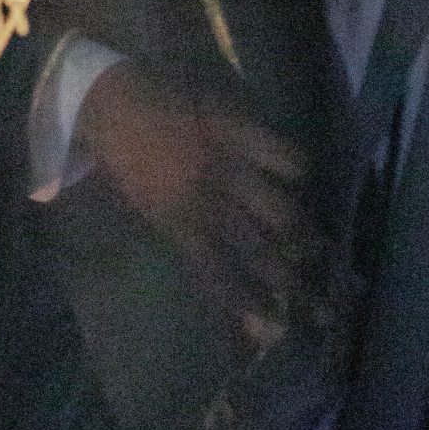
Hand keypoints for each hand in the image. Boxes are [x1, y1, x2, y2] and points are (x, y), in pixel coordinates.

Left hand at [78, 59, 328, 350]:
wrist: (105, 97)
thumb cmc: (122, 155)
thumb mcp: (147, 204)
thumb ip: (183, 233)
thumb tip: (214, 262)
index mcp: (176, 225)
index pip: (218, 278)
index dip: (246, 307)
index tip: (274, 332)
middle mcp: (206, 202)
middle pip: (259, 255)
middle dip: (292, 286)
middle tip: (323, 309)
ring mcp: (225, 166)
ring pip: (278, 213)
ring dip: (304, 237)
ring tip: (323, 252)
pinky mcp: (236, 128)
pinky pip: (281, 156)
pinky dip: (293, 166)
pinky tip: (300, 175)